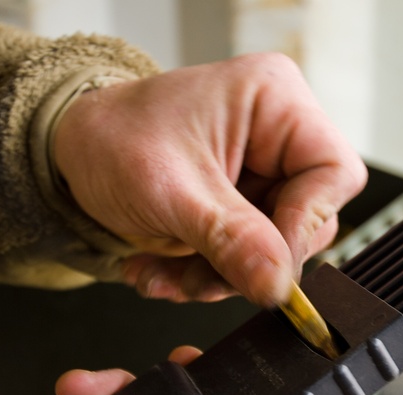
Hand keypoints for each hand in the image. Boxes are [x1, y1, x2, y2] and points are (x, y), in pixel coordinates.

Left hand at [53, 52, 367, 306]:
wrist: (70, 152)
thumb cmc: (112, 138)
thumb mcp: (170, 191)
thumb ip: (230, 240)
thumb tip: (278, 285)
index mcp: (274, 101)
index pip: (332, 173)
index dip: (303, 226)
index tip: (264, 266)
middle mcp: (278, 135)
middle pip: (306, 219)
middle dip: (249, 261)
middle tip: (199, 279)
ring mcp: (262, 175)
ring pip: (274, 250)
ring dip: (219, 278)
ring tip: (166, 277)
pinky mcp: (242, 209)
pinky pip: (246, 259)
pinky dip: (204, 277)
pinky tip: (162, 271)